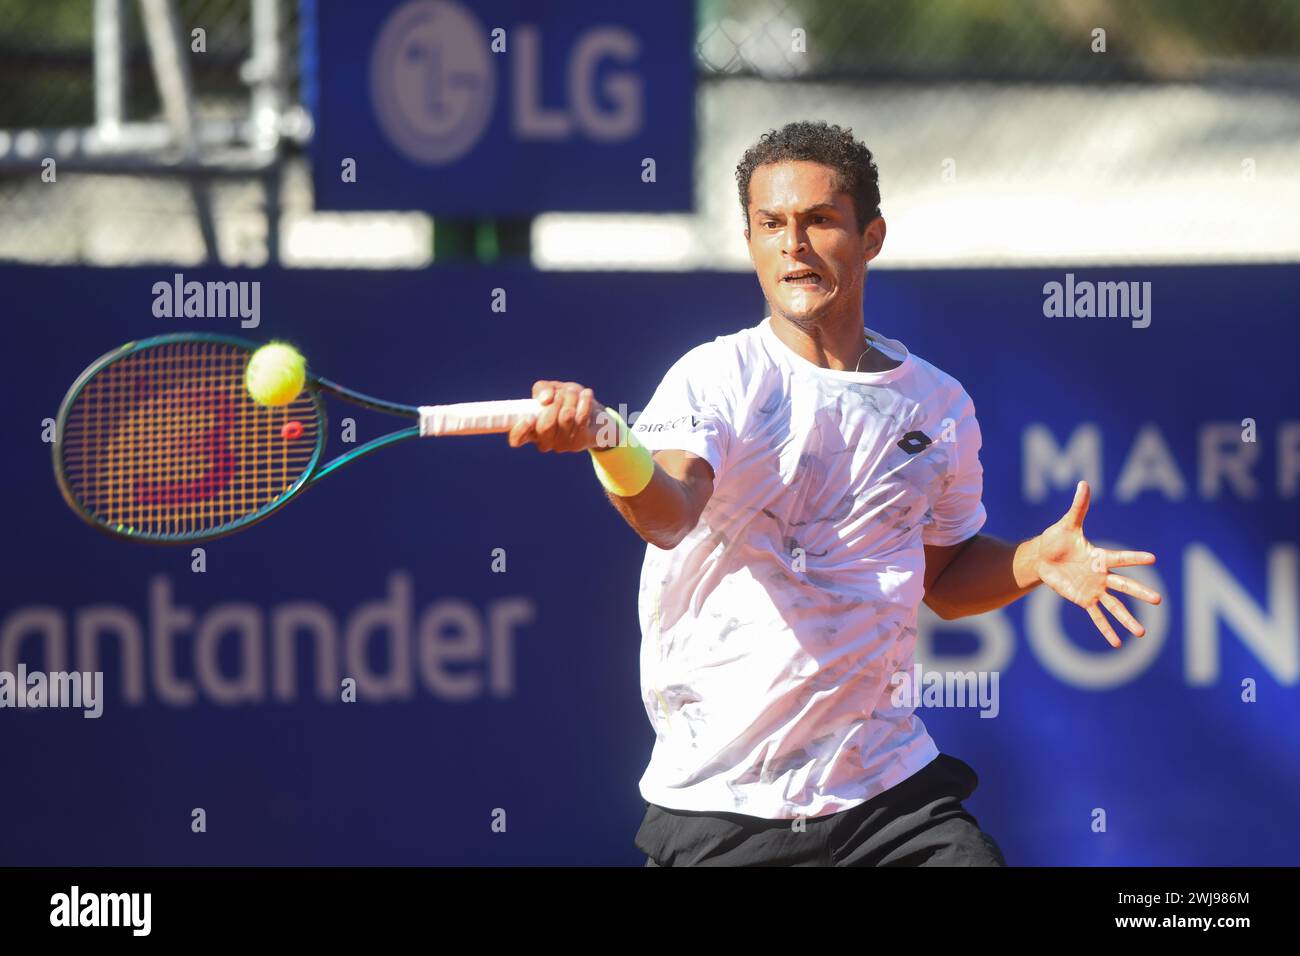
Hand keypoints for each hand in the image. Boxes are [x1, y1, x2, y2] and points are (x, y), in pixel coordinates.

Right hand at [508, 380, 606, 452]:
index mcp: (531, 430)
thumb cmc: (567, 401)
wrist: (595, 414)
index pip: (517, 439)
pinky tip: (586, 394)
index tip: (530, 416)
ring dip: (570, 398)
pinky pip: (581, 418)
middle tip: (561, 393)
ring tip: (573, 392)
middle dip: (555, 402)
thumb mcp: (552, 390)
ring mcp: (562, 444)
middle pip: (545, 426)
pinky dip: (584, 401)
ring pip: (565, 417)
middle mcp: (544, 442)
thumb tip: (544, 399)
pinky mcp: (580, 442)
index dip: (520, 429)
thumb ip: (542, 389)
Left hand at [1033, 480, 1162, 647]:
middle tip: (1158, 600)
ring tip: (1142, 633)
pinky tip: (1117, 643)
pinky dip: (1106, 629)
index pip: (1120, 558)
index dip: (1134, 558)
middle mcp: (1101, 575)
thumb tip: (1084, 483)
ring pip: (1115, 606)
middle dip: (1140, 592)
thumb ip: (1079, 507)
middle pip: (1124, 585)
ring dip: (1128, 619)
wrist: (1042, 558)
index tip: (1153, 558)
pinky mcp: (1084, 600)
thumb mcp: (1067, 524)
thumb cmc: (1057, 539)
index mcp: (1100, 557)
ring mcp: (1094, 589)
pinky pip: (1097, 617)